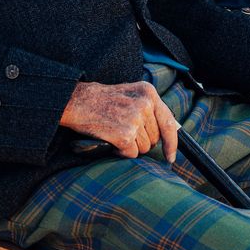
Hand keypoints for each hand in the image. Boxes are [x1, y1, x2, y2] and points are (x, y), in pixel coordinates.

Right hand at [60, 81, 178, 161]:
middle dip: (143, 141)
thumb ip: (151, 108)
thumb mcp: (132, 94)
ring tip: (116, 131)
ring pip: (144, 148)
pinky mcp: (125, 135)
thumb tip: (173, 129)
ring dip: (131, 146)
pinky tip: (111, 139)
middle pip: (155, 138)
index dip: (172, 143)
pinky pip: (131, 153)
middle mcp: (145, 105)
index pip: (169, 123)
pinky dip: (121, 151)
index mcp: (149, 93)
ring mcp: (135, 120)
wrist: (77, 101)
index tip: (171, 156)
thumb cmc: (103, 100)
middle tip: (125, 130)